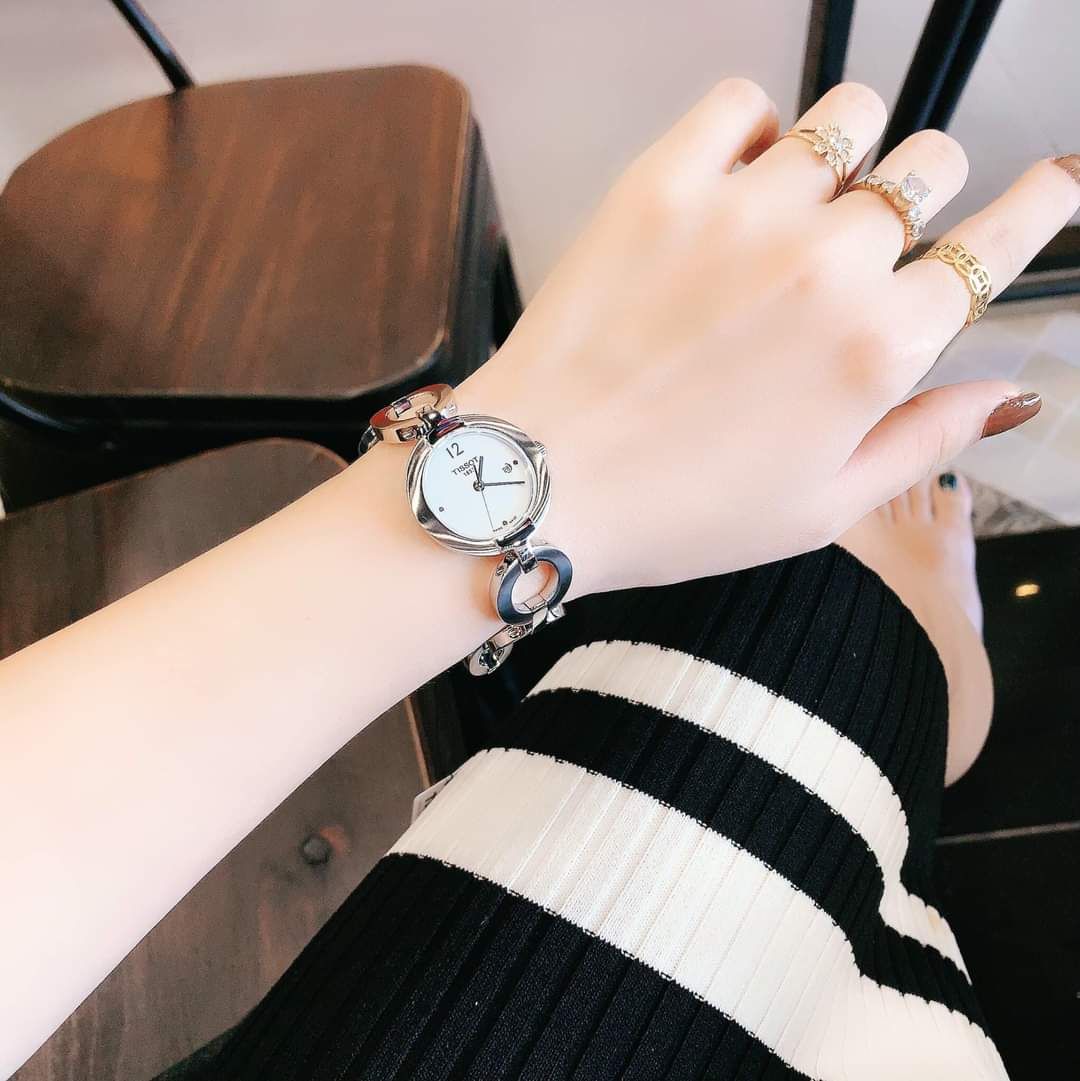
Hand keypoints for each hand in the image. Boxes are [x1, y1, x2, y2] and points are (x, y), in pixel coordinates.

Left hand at [462, 80, 1079, 595]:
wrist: (544, 482)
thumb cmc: (678, 511)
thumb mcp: (821, 508)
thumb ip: (924, 441)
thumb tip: (1008, 396)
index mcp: (877, 347)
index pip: (995, 245)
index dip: (1036, 206)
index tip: (1050, 182)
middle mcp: (826, 264)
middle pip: (926, 168)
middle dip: (918, 195)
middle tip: (872, 232)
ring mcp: (744, 213)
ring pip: (847, 119)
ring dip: (844, 153)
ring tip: (799, 203)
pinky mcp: (663, 185)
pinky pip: (743, 104)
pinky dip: (752, 130)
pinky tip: (733, 180)